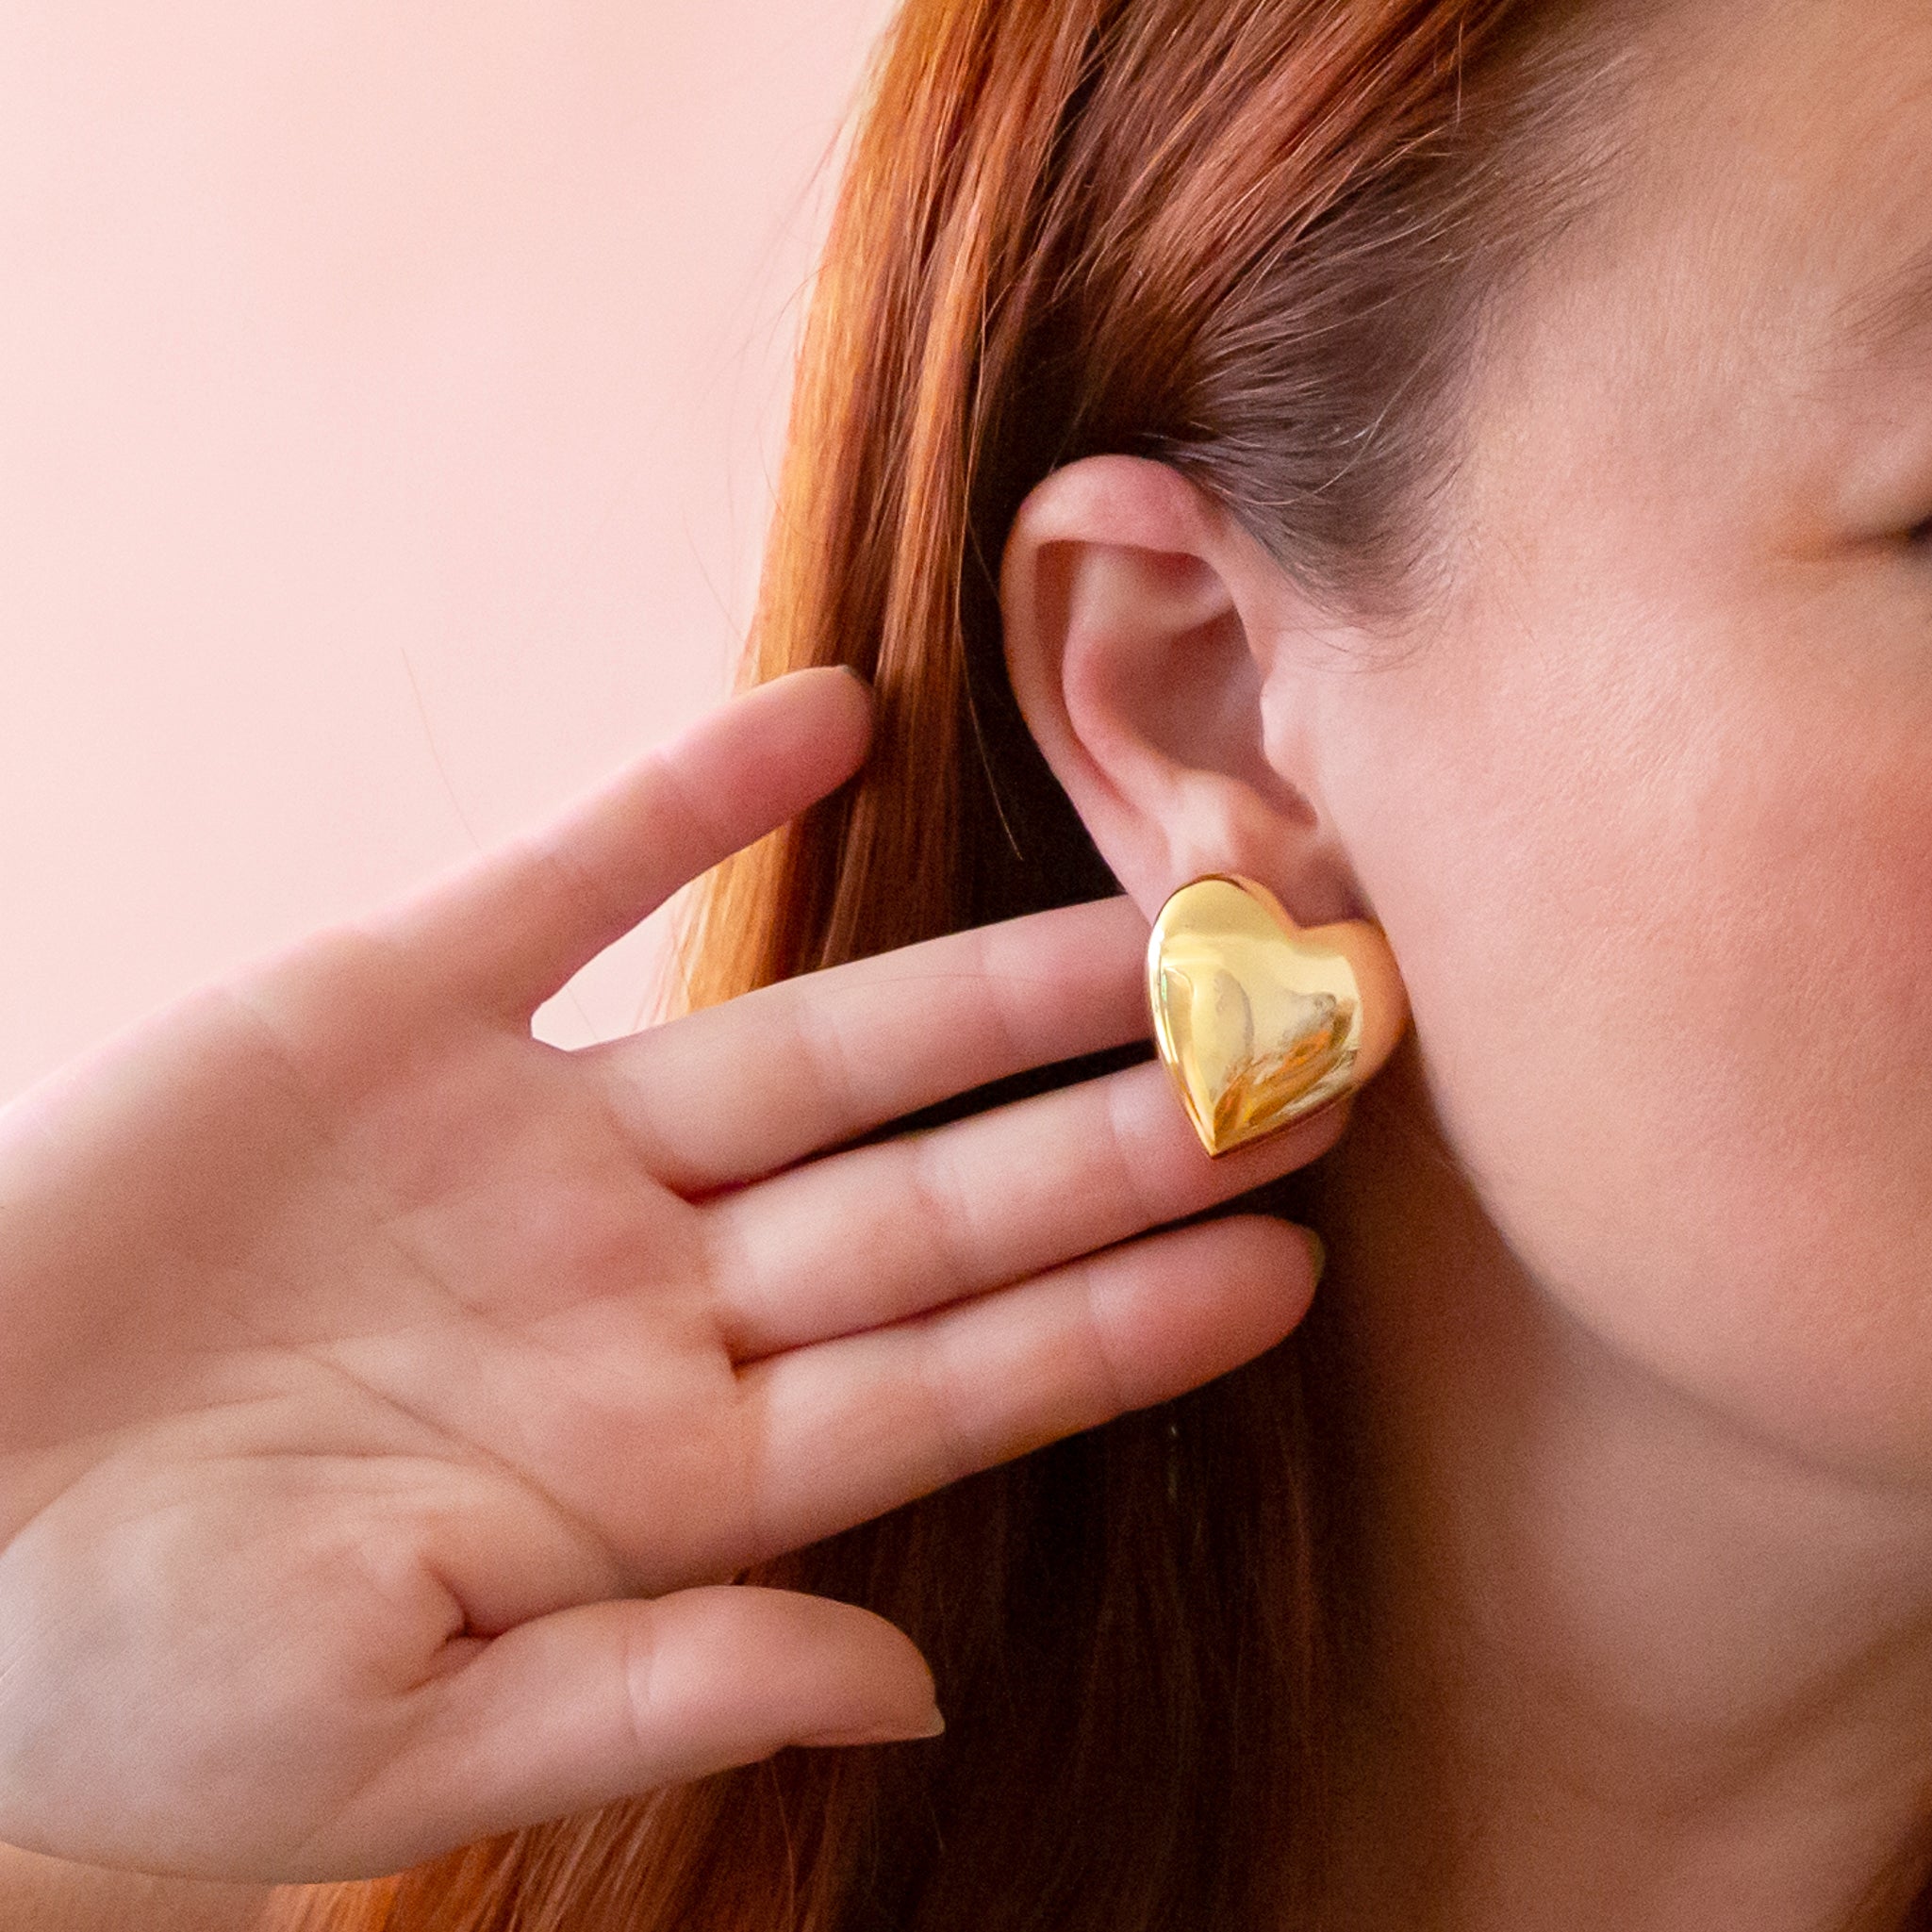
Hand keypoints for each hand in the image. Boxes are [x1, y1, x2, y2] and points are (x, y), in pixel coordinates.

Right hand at [0, 668, 1340, 1883]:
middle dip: (1117, 1136)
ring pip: (803, 1045)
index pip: (948, 1386)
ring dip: (980, 981)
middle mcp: (632, 1292)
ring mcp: (523, 1143)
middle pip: (930, 1203)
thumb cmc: (137, 1702)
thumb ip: (664, 1688)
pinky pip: (565, 879)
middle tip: (1305, 1062)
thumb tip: (916, 1687)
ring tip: (1158, 919)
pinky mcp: (385, 1016)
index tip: (1286, 1261)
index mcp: (657, 1477)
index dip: (1117, 1321)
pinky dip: (684, 800)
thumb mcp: (392, 1737)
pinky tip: (825, 718)